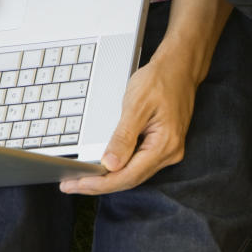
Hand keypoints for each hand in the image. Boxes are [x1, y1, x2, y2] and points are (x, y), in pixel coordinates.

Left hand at [59, 54, 198, 194]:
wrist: (180, 67)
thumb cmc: (160, 80)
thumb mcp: (136, 105)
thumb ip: (124, 137)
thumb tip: (110, 164)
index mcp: (165, 145)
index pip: (127, 176)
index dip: (99, 184)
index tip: (76, 184)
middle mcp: (170, 153)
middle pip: (130, 179)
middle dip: (100, 184)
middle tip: (71, 184)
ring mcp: (169, 150)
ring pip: (134, 174)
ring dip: (109, 178)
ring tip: (82, 178)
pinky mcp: (164, 146)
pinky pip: (139, 164)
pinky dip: (120, 168)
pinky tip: (104, 167)